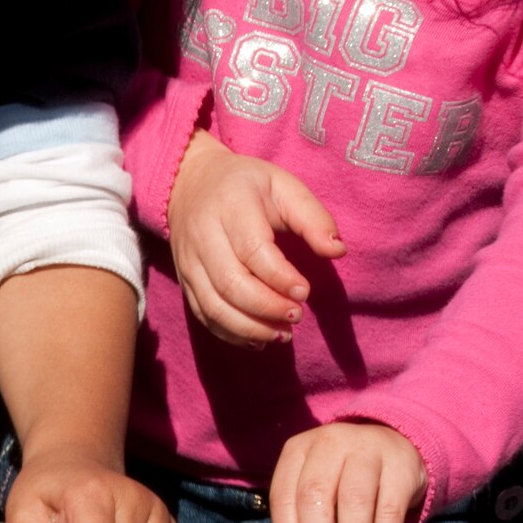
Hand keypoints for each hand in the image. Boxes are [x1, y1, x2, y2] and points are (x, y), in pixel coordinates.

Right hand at [168, 129, 344, 345]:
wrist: (189, 184)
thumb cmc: (246, 186)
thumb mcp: (283, 186)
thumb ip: (313, 217)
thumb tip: (338, 251)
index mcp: (230, 206)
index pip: (253, 250)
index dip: (281, 278)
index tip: (305, 292)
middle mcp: (203, 235)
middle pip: (231, 283)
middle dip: (267, 308)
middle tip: (297, 315)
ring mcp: (189, 261)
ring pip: (214, 306)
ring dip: (251, 328)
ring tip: (283, 334)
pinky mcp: (184, 280)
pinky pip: (203, 315)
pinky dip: (231, 333)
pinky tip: (259, 338)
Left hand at [270, 422, 427, 522]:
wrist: (396, 447)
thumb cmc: (347, 477)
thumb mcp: (322, 489)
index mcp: (298, 450)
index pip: (284, 496)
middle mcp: (330, 442)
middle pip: (314, 495)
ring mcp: (367, 448)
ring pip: (353, 500)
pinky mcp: (400, 465)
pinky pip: (389, 510)